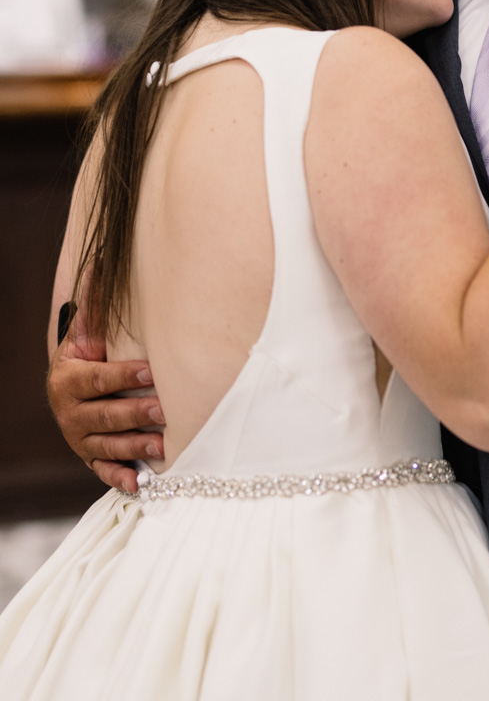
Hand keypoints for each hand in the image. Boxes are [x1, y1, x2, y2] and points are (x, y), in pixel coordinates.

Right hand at [47, 308, 164, 493]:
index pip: (99, 379)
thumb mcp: (86, 332)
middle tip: (166, 410)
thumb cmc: (87, 353)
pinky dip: (119, 478)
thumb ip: (94, 304)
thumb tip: (102, 260)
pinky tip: (138, 483)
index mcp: (68, 380)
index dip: (124, 376)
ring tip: (163, 446)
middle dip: (136, 413)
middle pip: (106, 415)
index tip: (153, 371)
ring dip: (134, 447)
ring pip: (107, 445)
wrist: (68, 386)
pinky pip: (102, 471)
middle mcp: (69, 414)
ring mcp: (79, 439)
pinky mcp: (89, 458)